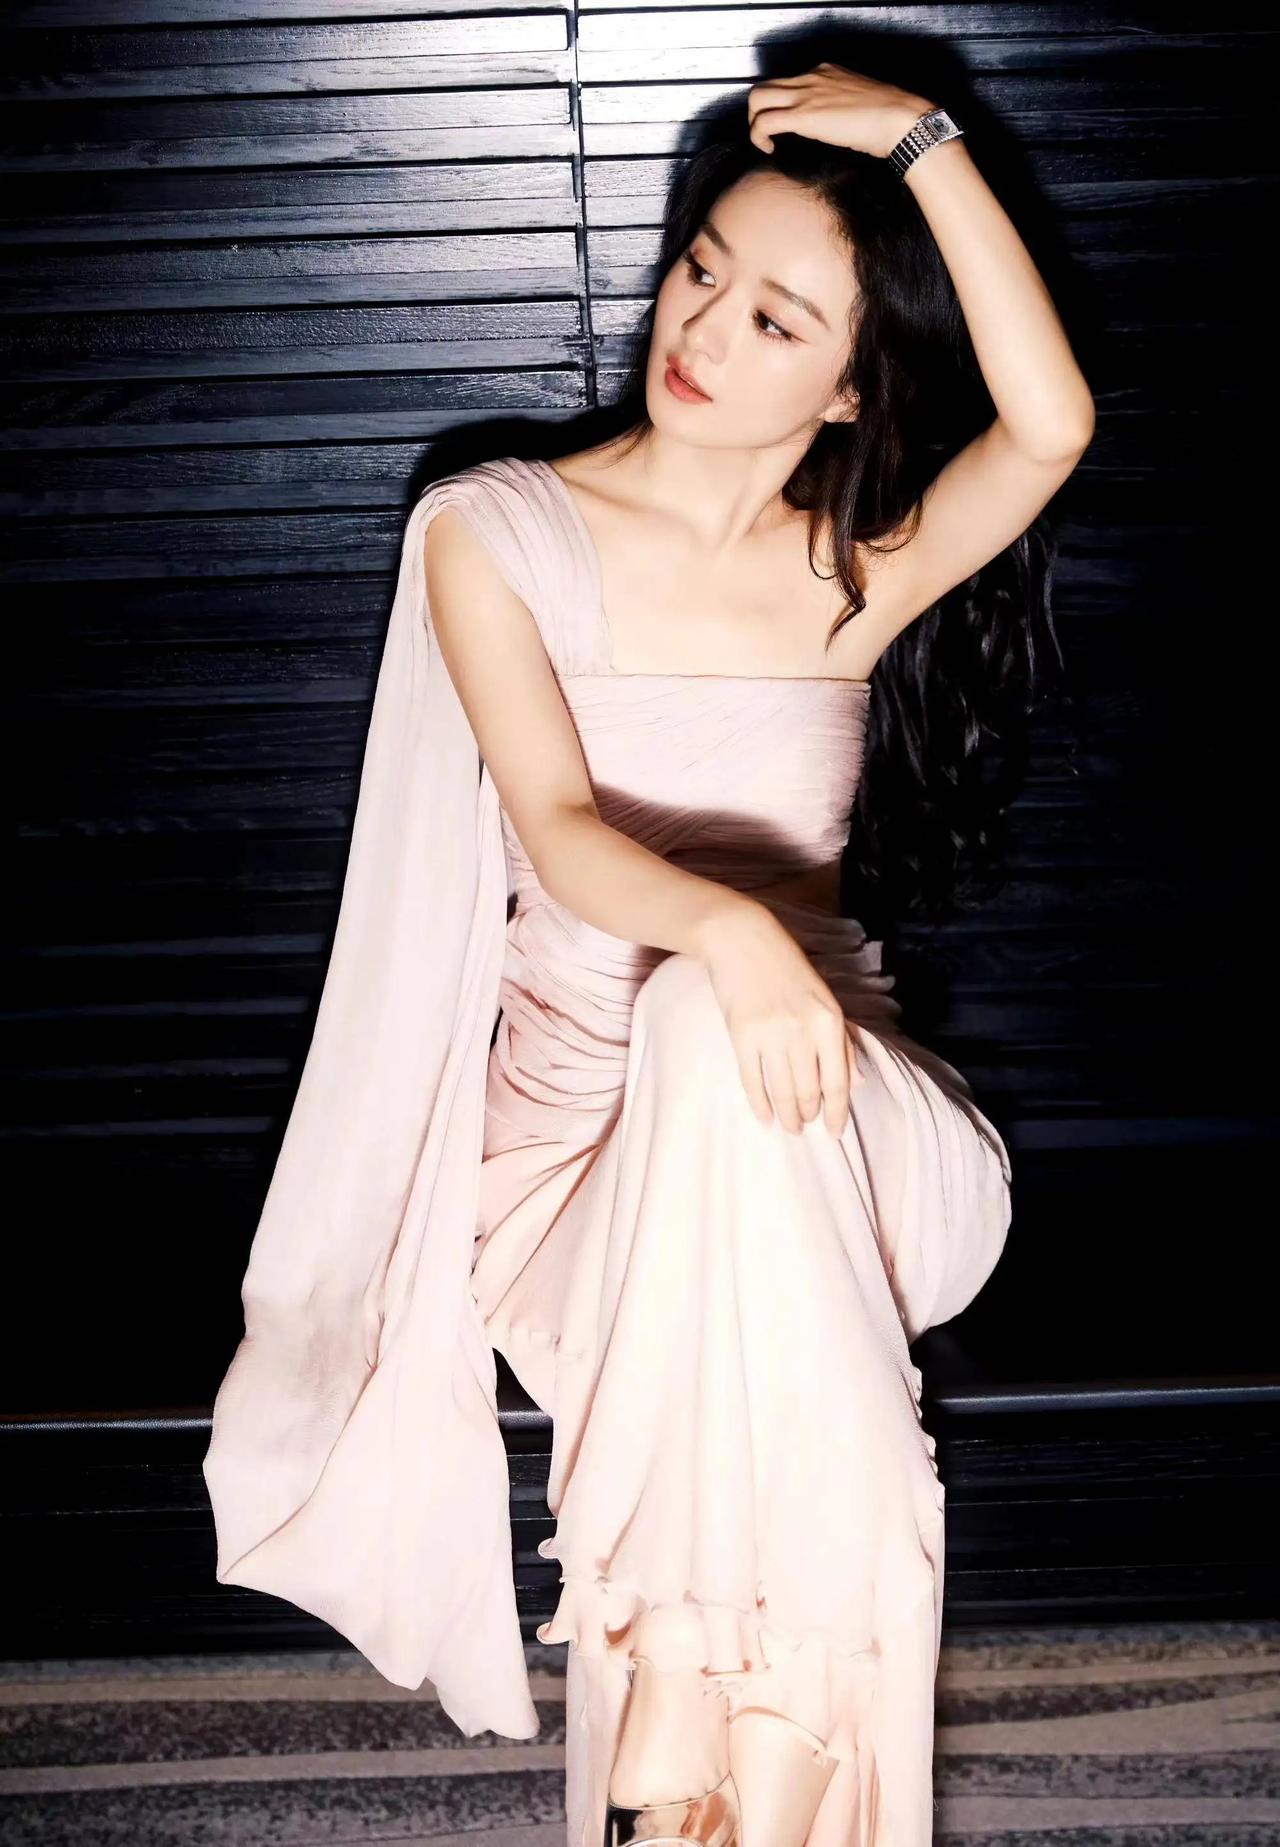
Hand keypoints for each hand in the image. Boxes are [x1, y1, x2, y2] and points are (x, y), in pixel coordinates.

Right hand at [698, 903, 861, 1135]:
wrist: (742, 941)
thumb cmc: (788, 968)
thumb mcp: (825, 1000)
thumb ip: (842, 1042)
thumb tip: (856, 1083)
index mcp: (829, 1021)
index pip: (838, 1081)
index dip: (837, 1112)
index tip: (835, 1131)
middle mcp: (803, 1032)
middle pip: (809, 1091)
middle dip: (809, 1114)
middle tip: (806, 1125)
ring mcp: (770, 1036)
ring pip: (782, 1091)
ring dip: (788, 1116)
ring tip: (790, 1127)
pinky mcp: (741, 1037)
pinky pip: (752, 1081)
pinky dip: (760, 1104)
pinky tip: (765, 1117)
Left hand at [746, 62, 932, 160]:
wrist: (899, 118)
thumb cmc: (888, 118)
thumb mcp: (859, 105)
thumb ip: (841, 109)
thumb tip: (835, 127)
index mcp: (826, 72)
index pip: (789, 82)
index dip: (782, 105)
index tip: (787, 126)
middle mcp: (812, 77)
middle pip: (766, 86)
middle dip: (757, 111)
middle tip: (767, 135)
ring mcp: (806, 94)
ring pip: (758, 98)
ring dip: (753, 122)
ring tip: (765, 143)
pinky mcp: (804, 115)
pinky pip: (764, 121)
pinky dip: (758, 136)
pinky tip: (769, 151)